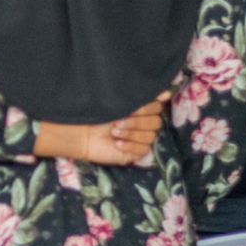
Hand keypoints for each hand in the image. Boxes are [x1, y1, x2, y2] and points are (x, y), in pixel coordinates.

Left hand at [39, 94, 167, 166]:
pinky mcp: (134, 153)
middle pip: (156, 122)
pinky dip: (131, 145)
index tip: (133, 108)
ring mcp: (140, 139)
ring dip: (132, 133)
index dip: (147, 108)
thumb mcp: (116, 102)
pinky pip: (143, 150)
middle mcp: (143, 124)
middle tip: (117, 122)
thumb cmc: (95, 114)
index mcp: (140, 110)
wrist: (79, 133)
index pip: (157, 107)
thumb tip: (167, 93)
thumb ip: (139, 96)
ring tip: (113, 132)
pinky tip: (117, 143)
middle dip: (137, 121)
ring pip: (150, 136)